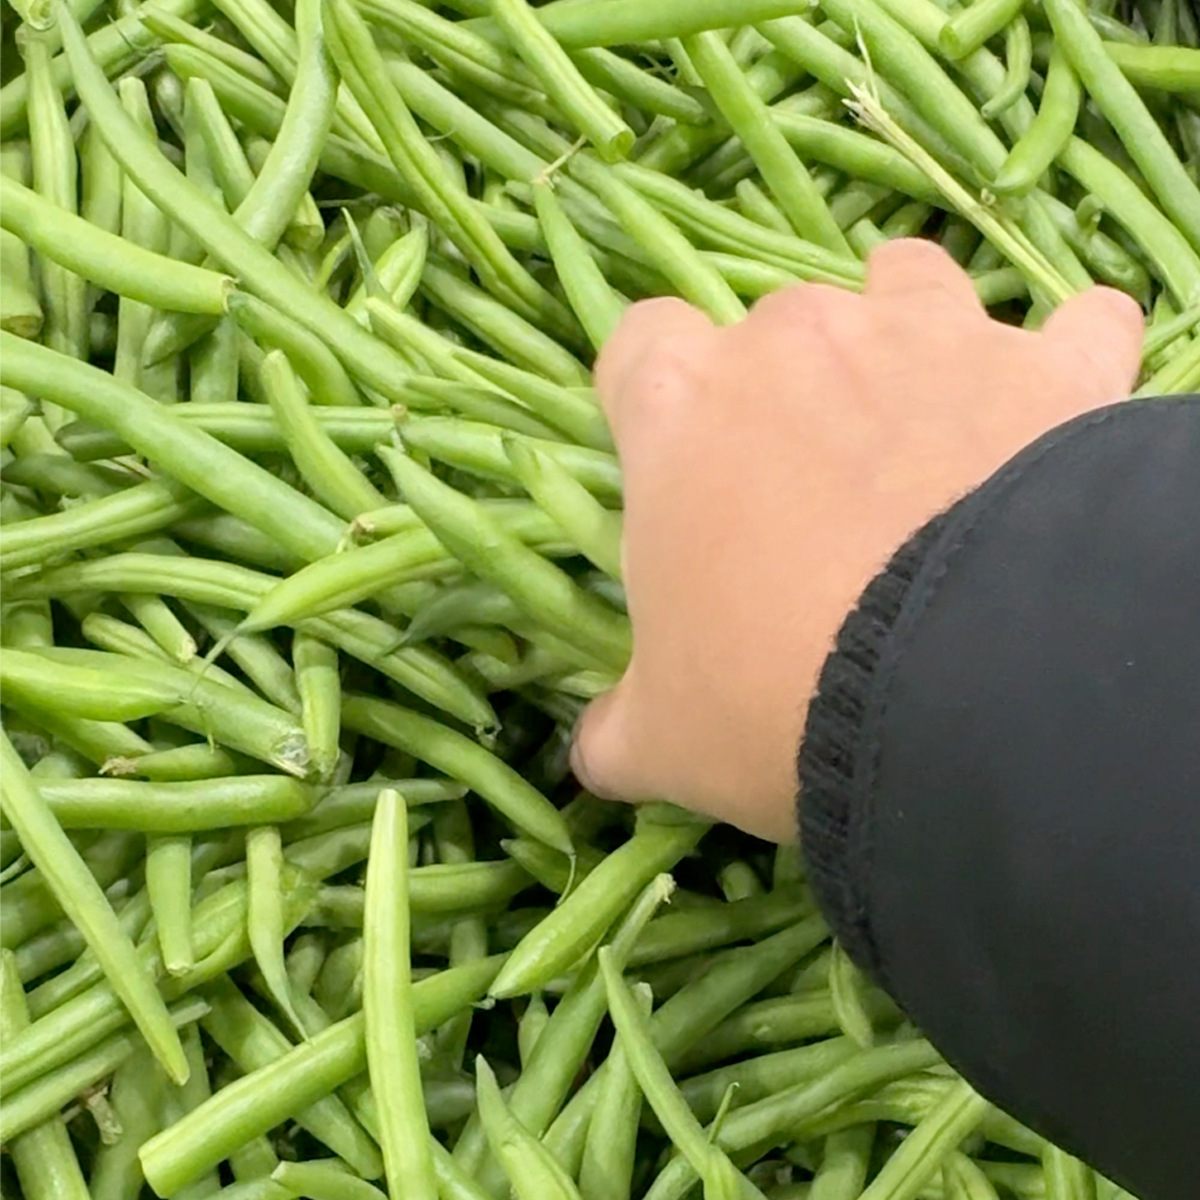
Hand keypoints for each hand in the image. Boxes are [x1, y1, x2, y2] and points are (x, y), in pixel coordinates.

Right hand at [571, 239, 1142, 841]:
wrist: (961, 695)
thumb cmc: (770, 700)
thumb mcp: (665, 738)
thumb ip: (617, 727)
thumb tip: (593, 753)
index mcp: (681, 408)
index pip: (639, 345)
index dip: (655, 396)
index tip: (681, 459)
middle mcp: (796, 342)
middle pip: (775, 327)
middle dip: (789, 388)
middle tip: (815, 488)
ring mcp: (926, 337)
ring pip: (909, 284)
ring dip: (913, 335)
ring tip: (932, 424)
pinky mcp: (1047, 366)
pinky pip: (1079, 326)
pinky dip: (1070, 361)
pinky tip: (1070, 412)